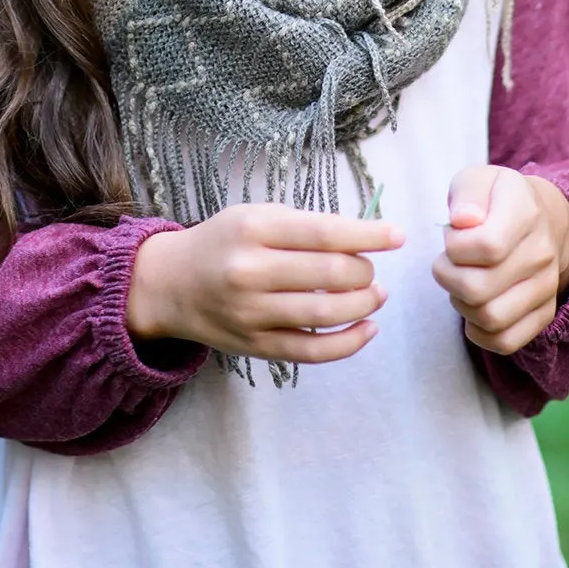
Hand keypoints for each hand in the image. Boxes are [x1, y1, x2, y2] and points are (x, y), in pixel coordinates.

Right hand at [127, 203, 404, 366]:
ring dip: (364, 304)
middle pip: (332, 274)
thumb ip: (305, 225)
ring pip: (327, 314)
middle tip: (372, 268)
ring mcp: (253, 314)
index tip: (398, 235)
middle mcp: (251, 271)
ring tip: (375, 294)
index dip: (368, 235)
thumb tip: (365, 238)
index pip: (324, 233)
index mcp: (253, 229)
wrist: (170, 285)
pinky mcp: (256, 346)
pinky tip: (367, 328)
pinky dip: (349, 343)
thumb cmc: (223, 241)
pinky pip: (314, 351)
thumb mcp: (256, 216)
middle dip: (366, 271)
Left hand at [431, 165, 568, 356]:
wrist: (543, 219)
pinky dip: (480, 334)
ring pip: (491, 318)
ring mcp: (547, 287)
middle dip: (447, 278)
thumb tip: (463, 221)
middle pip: (480, 288)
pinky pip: (507, 341)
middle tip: (446, 264)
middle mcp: (542, 253)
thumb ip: (467, 193)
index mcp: (526, 213)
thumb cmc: (498, 199)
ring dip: (461, 305)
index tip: (450, 238)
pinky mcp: (545, 313)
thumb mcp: (478, 179)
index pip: (486, 246)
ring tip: (459, 284)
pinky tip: (473, 310)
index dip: (454, 247)